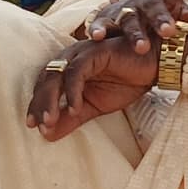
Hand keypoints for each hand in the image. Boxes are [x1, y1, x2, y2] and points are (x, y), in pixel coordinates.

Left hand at [26, 35, 159, 141]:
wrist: (155, 66)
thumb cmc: (126, 81)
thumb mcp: (96, 107)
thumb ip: (72, 118)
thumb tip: (47, 136)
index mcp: (68, 69)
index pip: (44, 86)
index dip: (36, 105)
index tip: (33, 126)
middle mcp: (71, 58)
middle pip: (46, 80)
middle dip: (40, 103)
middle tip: (39, 125)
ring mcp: (82, 53)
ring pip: (57, 75)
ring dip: (51, 99)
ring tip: (50, 120)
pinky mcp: (95, 52)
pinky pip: (77, 72)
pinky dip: (73, 91)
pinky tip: (75, 109)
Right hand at [85, 0, 187, 55]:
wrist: (123, 12)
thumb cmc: (156, 14)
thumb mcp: (173, 13)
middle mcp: (142, 0)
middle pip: (152, 7)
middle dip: (160, 19)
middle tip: (169, 31)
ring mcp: (122, 9)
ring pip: (128, 19)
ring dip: (134, 32)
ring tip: (141, 47)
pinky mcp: (104, 18)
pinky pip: (100, 23)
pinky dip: (98, 29)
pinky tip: (98, 37)